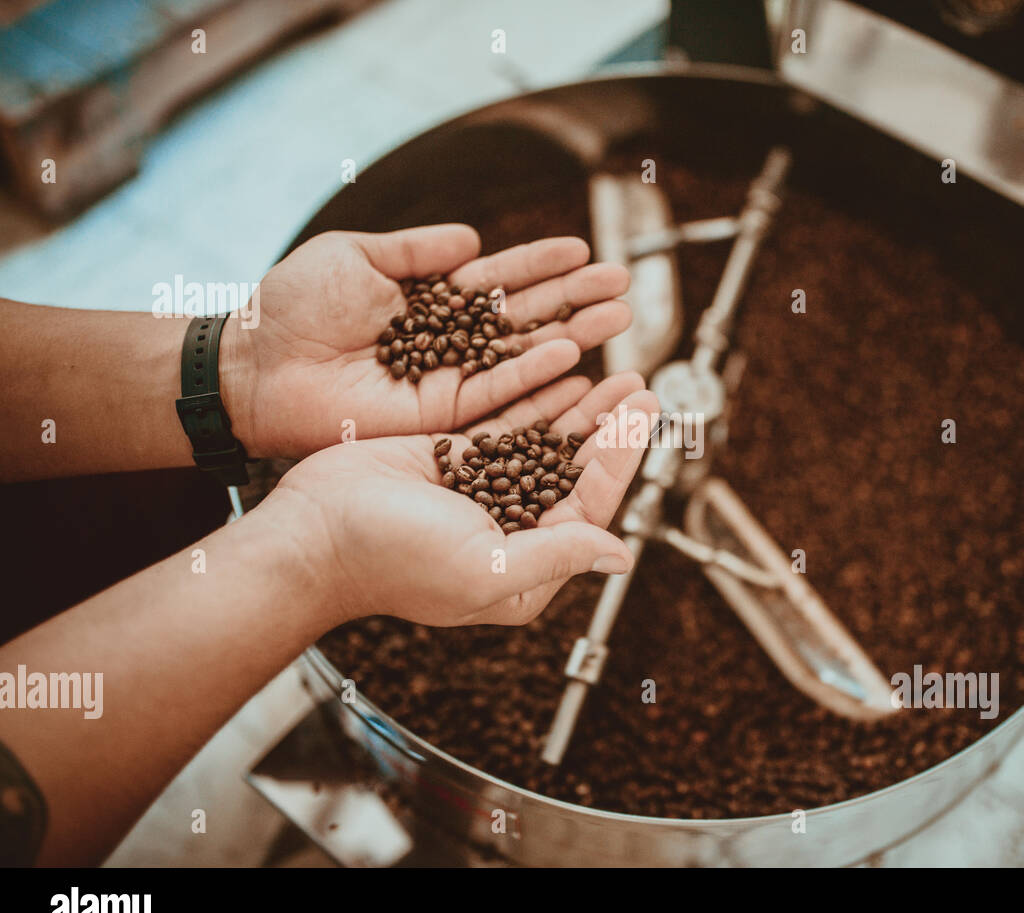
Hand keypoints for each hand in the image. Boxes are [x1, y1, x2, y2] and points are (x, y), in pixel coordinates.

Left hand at [221, 224, 631, 458]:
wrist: (255, 365)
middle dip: (575, 301)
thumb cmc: (292, 306)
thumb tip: (475, 241)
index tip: (585, 249)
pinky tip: (574, 354)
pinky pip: (498, 396)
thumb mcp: (355, 256)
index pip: (500, 280)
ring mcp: (448, 380)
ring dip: (573, 337)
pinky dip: (536, 376)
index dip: (542, 265)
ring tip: (619, 319)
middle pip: (525, 319)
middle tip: (624, 286)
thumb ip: (417, 251)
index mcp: (431, 300)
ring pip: (524, 358)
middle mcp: (449, 342)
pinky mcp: (442, 417)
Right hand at [267, 372, 657, 626]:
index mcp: (524, 568)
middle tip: (640, 388)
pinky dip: (537, 400)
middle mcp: (509, 531)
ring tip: (616, 377)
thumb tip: (621, 556)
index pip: (589, 508)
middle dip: (609, 429)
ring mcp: (481, 492)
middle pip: (574, 472)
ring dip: (582, 410)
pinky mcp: (452, 458)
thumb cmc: (391, 560)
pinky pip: (507, 424)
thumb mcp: (484, 566)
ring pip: (545, 444)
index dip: (620, 460)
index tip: (643, 419)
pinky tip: (565, 374)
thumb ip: (556, 556)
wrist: (313, 532)